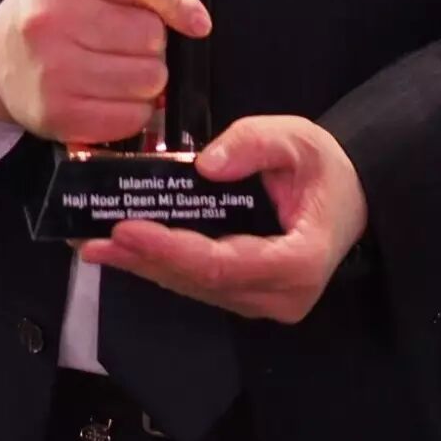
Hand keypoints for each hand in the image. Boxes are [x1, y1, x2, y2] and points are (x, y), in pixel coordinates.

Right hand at [0, 0, 210, 145]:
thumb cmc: (48, 11)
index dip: (178, 1)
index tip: (195, 20)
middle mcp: (51, 19)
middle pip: (151, 34)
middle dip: (152, 41)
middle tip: (129, 43)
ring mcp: (53, 70)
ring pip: (148, 78)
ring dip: (146, 77)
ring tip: (121, 69)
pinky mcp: (59, 114)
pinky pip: (131, 116)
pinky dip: (133, 109)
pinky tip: (113, 96)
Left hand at [77, 116, 369, 323]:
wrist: (348, 197)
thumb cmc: (324, 168)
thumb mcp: (297, 138)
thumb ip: (254, 144)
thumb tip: (206, 164)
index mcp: (299, 261)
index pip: (224, 264)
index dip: (171, 249)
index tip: (127, 227)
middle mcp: (280, 295)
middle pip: (201, 281)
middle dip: (143, 258)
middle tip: (92, 237)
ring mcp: (262, 302)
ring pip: (193, 286)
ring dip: (142, 265)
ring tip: (93, 243)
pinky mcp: (245, 296)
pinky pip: (197, 283)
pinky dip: (158, 265)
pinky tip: (121, 250)